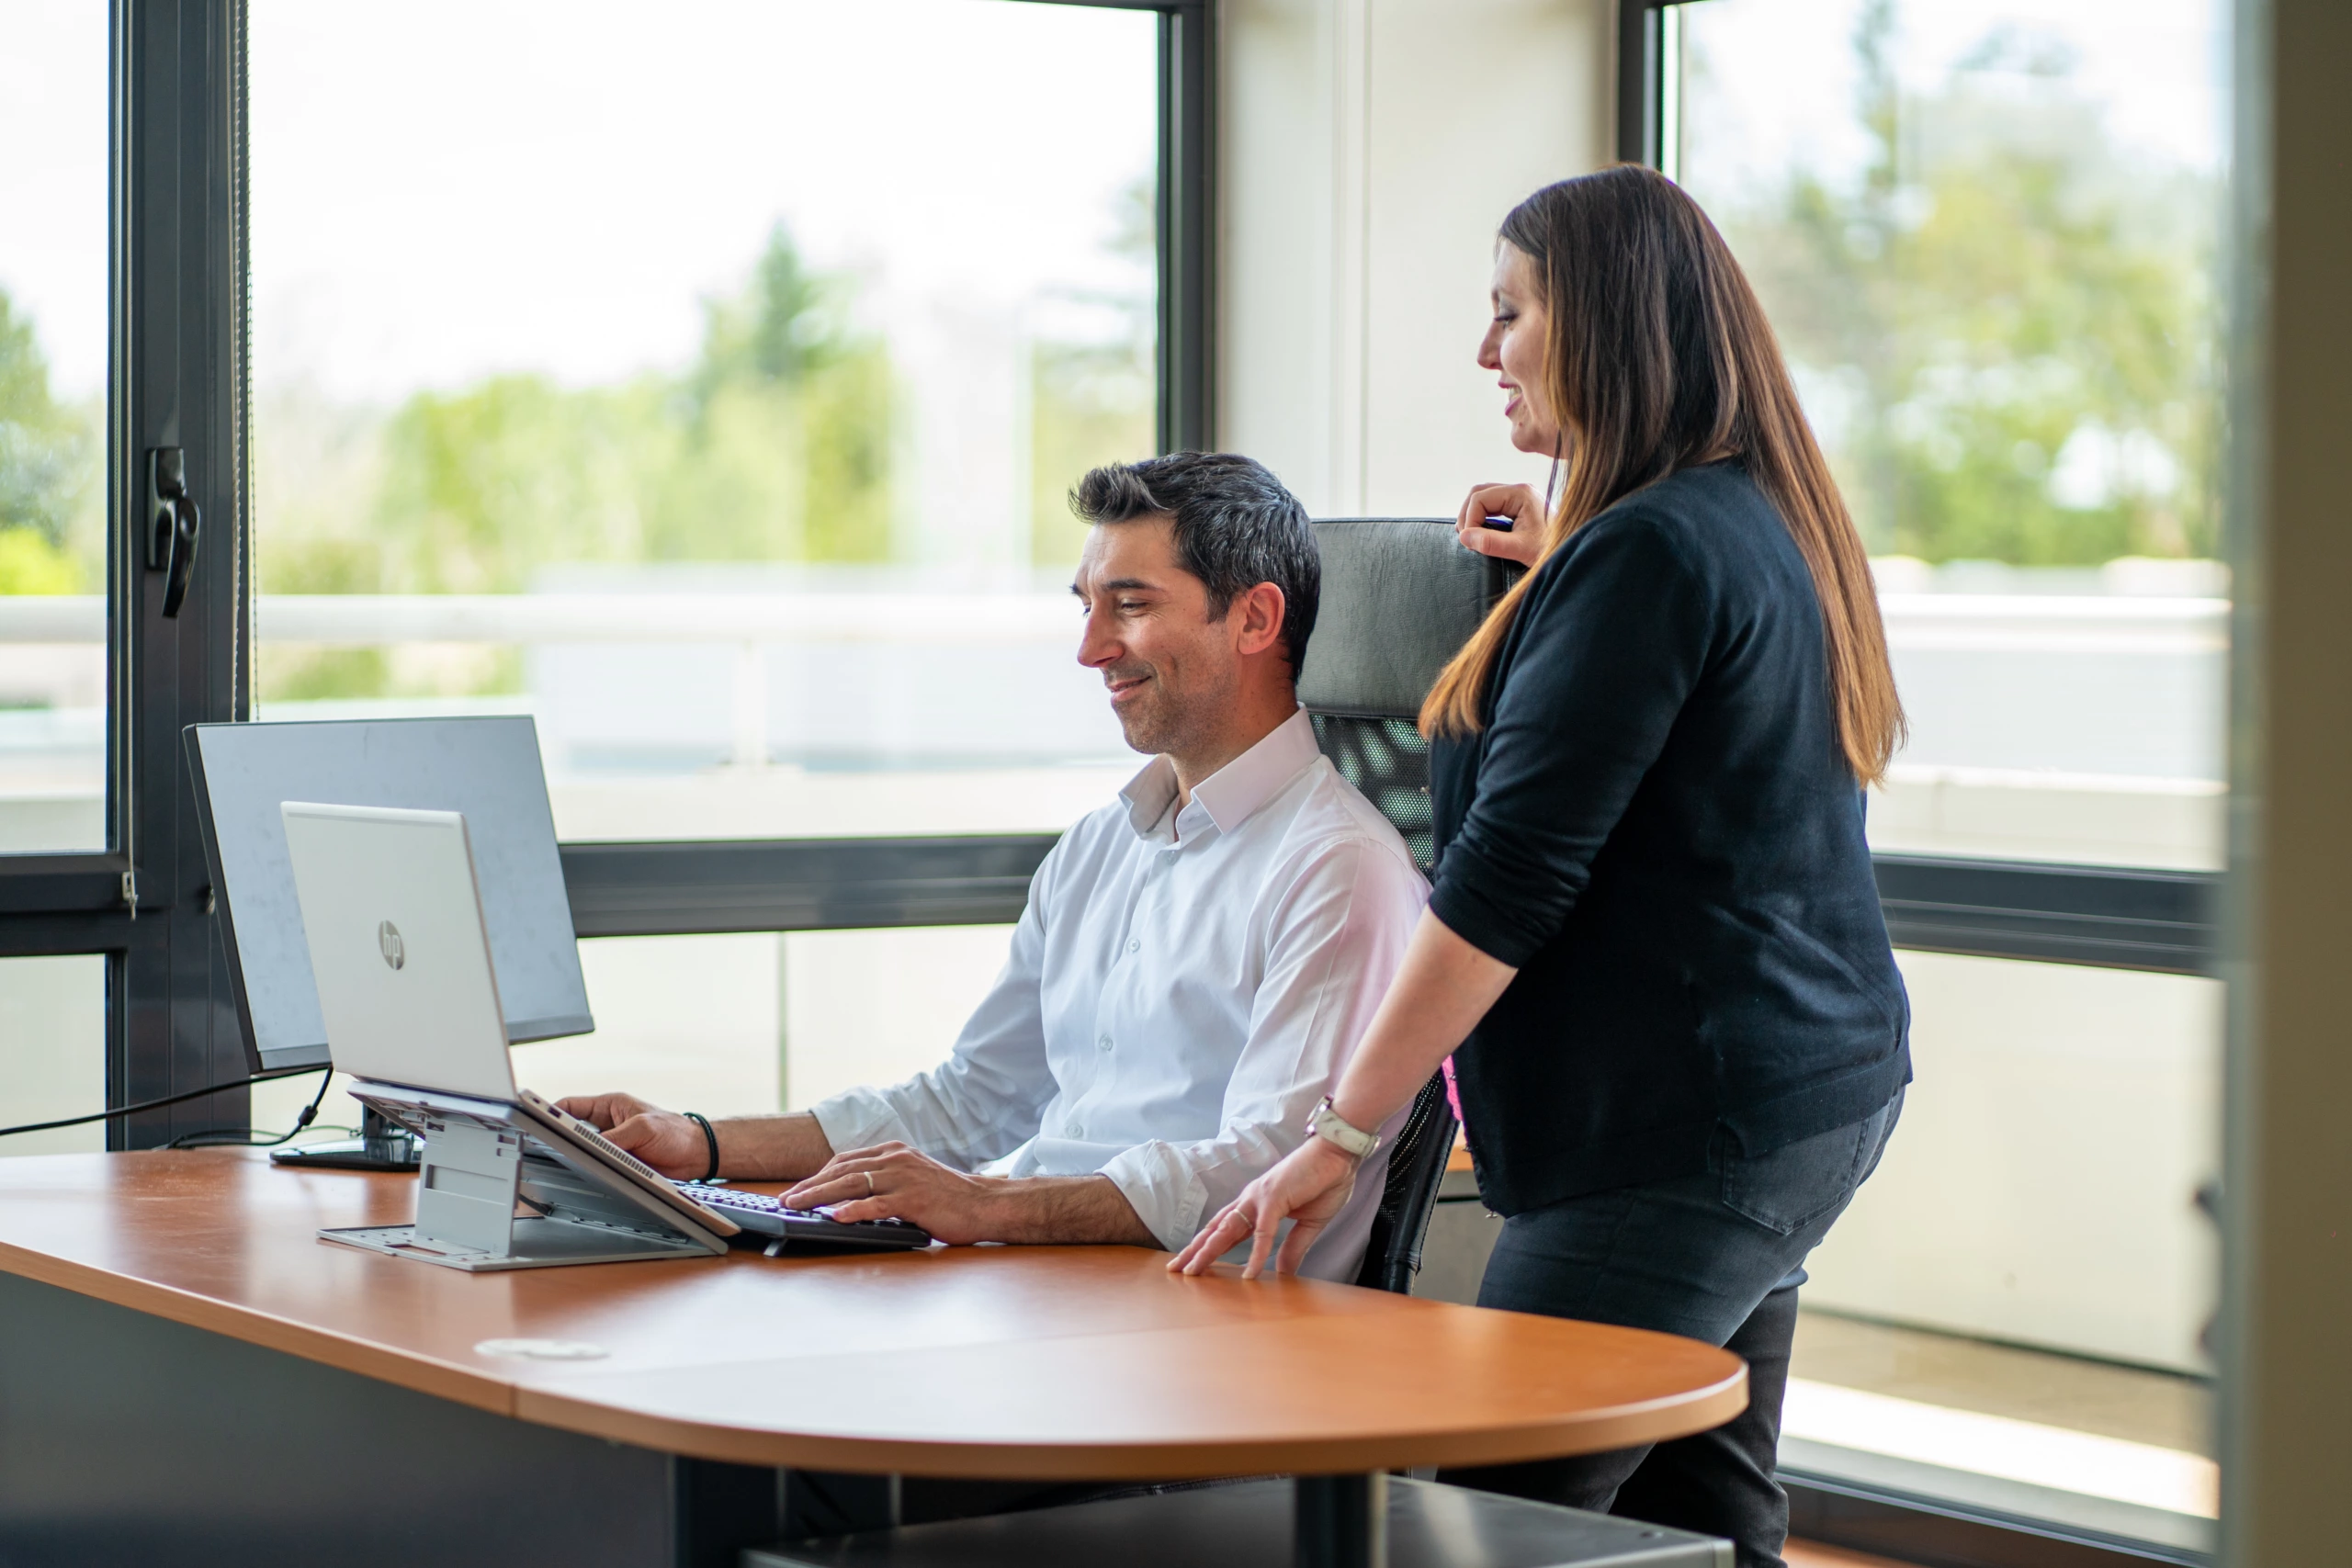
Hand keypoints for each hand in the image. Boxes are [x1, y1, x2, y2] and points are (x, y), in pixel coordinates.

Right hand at [554, 1092, 708, 1180]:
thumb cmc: (676, 1132)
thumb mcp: (643, 1129)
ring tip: (561, 1162)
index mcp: (610, 1106)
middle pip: (572, 1130)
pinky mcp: (617, 1163)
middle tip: (543, 1147)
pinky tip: (583, 1175)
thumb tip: (592, 1147)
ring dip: (574, 1156)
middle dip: (558, 1137)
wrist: (695, 1155)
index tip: (535, 1120)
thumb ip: (616, 1137)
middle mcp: (607, 1124)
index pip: (572, 1106)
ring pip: (582, 1150)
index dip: (552, 1112)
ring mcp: (611, 1144)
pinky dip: (588, 1170)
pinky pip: (596, 1166)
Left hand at [784, 1142, 1006, 1243]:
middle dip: (810, 1186)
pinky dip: (852, 1211)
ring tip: (796, 1206)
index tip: (798, 1189)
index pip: (846, 1160)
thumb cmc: (949, 1198)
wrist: (985, 1205)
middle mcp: (896, 1159)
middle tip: (786, 1200)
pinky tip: (833, 1217)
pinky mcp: (913, 1199)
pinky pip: (875, 1205)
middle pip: (842, 1170)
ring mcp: (904, 1178)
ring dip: (819, 1196)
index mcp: (895, 1152)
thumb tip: (849, 1198)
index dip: (818, 1176)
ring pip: (851, 1184)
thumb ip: (886, 1181)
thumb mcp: (913, 1179)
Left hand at [1168, 1135, 1361, 1279]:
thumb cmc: (1323, 1181)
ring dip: (1209, 1251)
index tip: (1192, 1263)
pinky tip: (1250, 1273)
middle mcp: (1251, 1200)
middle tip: (1175, 1270)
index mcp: (1257, 1205)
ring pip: (1227, 1229)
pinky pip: (1263, 1232)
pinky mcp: (1275, 1198)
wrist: (1338, 1154)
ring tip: (1193, 1271)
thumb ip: (1292, 1248)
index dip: (1208, 1247)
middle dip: (1195, 1251)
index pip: (1226, 1231)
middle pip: (1216, 1230)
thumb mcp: (1307, 1224)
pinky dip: (1257, 1254)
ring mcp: (1260, 1198)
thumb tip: (1281, 1274)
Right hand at [1455, 482, 1546, 567]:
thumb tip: (1464, 537)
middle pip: (1479, 493)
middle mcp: (1519, 490)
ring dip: (1473, 516)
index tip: (1469, 541)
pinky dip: (1482, 518)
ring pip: (1484, 498)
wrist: (1573, 552)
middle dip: (1468, 515)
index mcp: (1520, 493)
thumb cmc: (1552, 549)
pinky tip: (1482, 534)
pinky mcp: (1519, 507)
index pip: (1480, 497)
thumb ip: (1491, 543)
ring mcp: (1519, 497)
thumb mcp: (1520, 548)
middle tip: (1467, 538)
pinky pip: (1492, 506)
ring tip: (1472, 537)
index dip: (1469, 519)